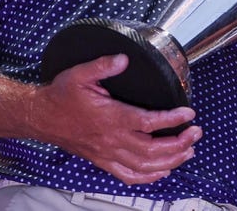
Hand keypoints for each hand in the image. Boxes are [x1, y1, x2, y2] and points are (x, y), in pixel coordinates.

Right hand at [34, 53, 200, 184]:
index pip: (149, 122)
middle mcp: (112, 139)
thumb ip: (103, 65)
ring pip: (145, 166)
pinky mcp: (103, 161)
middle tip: (196, 132)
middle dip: (179, 143)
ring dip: (171, 161)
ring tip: (188, 150)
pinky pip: (129, 176)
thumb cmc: (60, 96)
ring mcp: (108, 154)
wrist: (40, 117)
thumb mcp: (80, 74)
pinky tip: (162, 172)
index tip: (188, 113)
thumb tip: (123, 58)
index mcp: (110, 118)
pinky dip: (149, 177)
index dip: (172, 119)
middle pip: (153, 149)